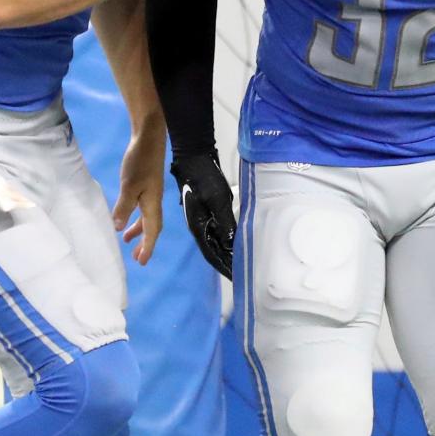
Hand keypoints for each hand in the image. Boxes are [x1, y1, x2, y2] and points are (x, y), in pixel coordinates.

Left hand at [112, 125, 164, 264]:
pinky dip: (135, 216)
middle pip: (152, 227)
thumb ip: (124, 206)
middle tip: (137, 258)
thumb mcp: (129, 185)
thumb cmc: (140, 161)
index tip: (142, 262)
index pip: (152, 231)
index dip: (148, 247)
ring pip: (147, 217)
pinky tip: (125, 213)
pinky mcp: (145, 184)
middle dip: (145, 242)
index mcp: (152, 204)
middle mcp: (154, 201)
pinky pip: (142, 208)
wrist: (148, 138)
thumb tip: (118, 228)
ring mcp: (150, 192)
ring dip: (139, 230)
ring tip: (127, 240)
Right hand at [171, 151, 235, 278]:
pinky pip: (217, 229)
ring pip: (215, 240)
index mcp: (198, 226)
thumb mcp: (218, 199)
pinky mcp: (207, 210)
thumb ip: (225, 222)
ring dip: (226, 251)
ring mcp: (202, 218)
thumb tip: (232, 244)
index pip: (212, 254)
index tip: (236, 278)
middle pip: (214, 249)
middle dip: (226, 262)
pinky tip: (233, 240)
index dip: (224, 266)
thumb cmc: (203, 177)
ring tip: (239, 261)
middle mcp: (199, 226)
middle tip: (241, 273)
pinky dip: (226, 238)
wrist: (193, 157)